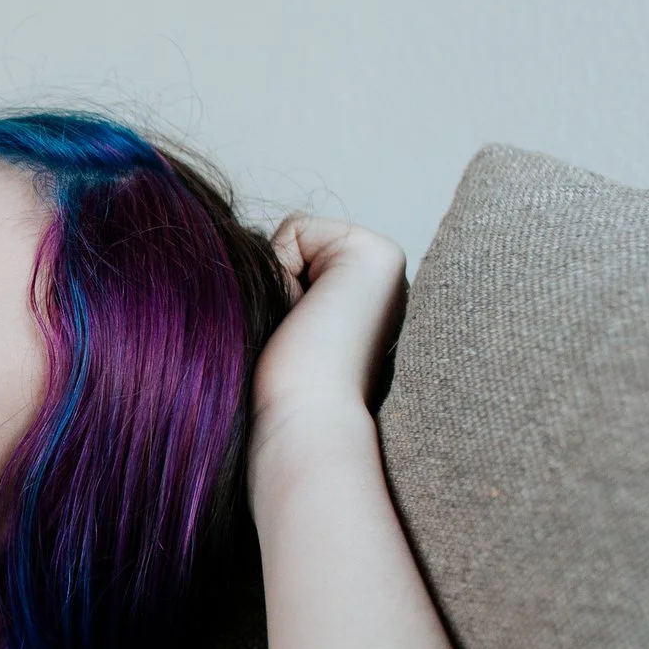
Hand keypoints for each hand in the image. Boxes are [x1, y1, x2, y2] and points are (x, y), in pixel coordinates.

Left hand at [251, 215, 406, 462]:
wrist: (305, 419)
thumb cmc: (285, 390)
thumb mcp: (287, 327)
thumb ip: (289, 289)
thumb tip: (260, 255)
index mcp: (367, 300)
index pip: (295, 262)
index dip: (275, 296)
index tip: (296, 342)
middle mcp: (387, 279)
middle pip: (295, 249)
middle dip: (278, 286)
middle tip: (298, 337)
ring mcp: (389, 262)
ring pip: (294, 241)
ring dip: (278, 282)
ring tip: (301, 329)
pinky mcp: (379, 251)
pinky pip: (295, 229)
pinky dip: (280, 268)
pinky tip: (302, 313)